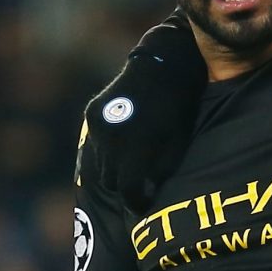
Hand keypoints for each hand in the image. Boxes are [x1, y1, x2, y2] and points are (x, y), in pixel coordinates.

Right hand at [82, 18, 208, 212]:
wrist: (162, 64)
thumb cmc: (179, 106)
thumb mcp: (179, 141)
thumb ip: (162, 170)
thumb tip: (148, 191)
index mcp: (135, 146)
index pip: (127, 189)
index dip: (136, 202)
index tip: (143, 206)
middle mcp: (112, 138)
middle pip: (110, 181)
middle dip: (124, 185)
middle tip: (139, 186)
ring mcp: (99, 125)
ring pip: (100, 164)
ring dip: (114, 168)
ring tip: (132, 164)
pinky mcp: (92, 114)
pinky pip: (96, 144)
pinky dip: (107, 148)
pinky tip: (123, 142)